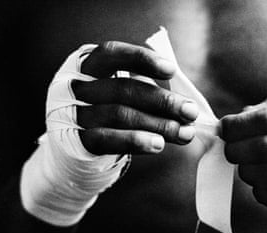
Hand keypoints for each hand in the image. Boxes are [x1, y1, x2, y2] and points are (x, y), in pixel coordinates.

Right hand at [73, 41, 198, 154]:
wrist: (77, 144)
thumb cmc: (112, 109)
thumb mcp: (125, 91)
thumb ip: (149, 89)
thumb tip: (186, 103)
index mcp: (90, 65)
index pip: (112, 53)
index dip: (142, 59)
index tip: (172, 70)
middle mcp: (79, 87)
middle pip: (123, 89)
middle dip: (162, 101)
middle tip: (190, 112)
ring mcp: (75, 114)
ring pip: (119, 115)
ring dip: (158, 124)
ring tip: (185, 133)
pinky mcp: (77, 140)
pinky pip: (107, 139)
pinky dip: (135, 141)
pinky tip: (159, 144)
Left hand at [221, 96, 266, 210]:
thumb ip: (255, 114)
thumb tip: (225, 126)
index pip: (266, 119)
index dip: (238, 126)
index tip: (224, 129)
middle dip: (239, 151)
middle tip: (230, 151)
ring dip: (249, 172)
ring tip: (244, 167)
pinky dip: (263, 193)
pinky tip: (258, 184)